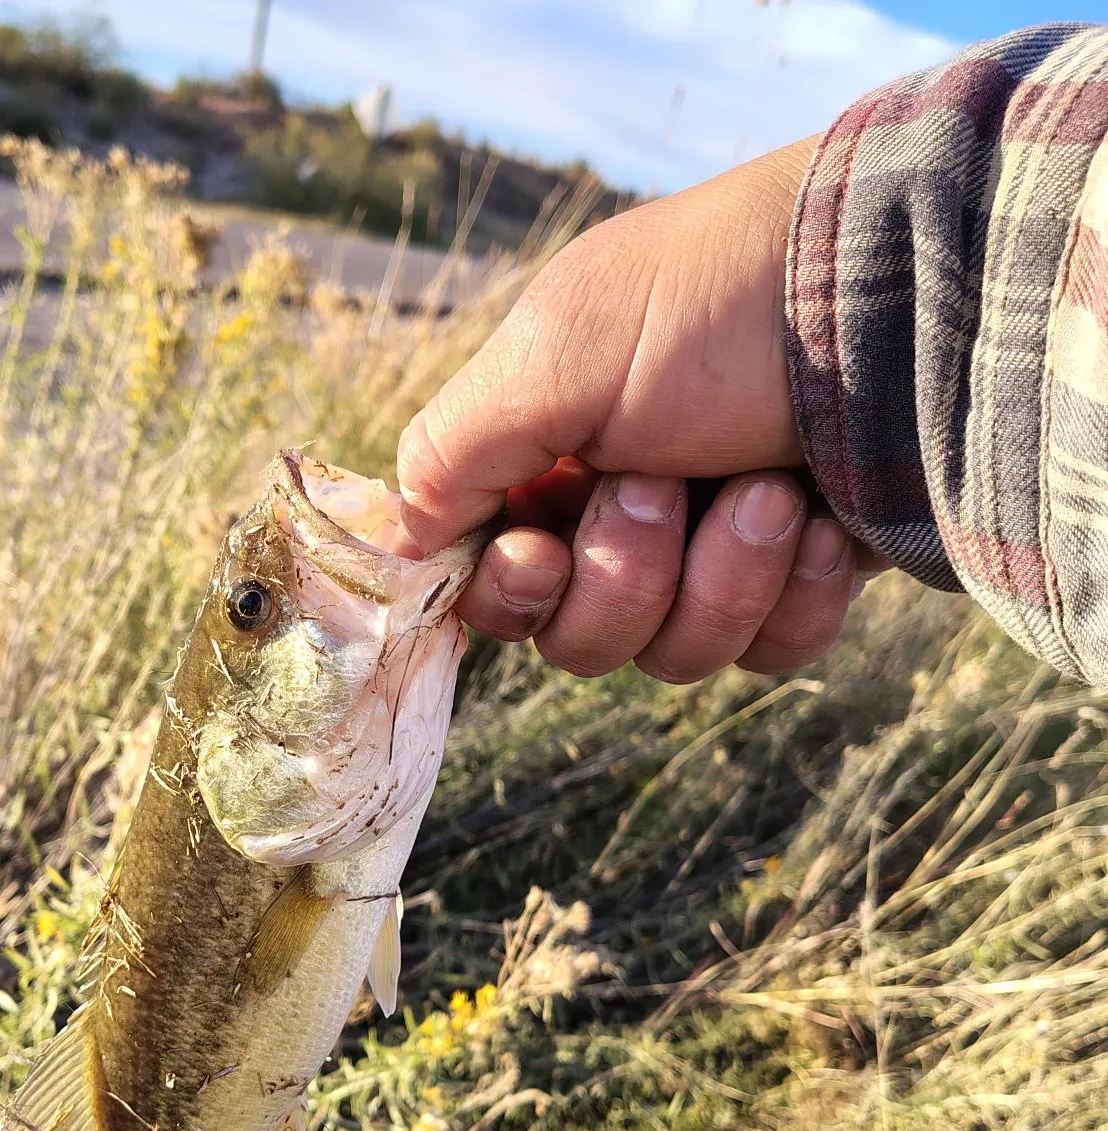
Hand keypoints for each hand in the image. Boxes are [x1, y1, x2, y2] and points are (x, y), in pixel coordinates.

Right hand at [396, 137, 886, 681]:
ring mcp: (710, 557)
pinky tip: (821, 524)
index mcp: (547, 463)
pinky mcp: (796, 584)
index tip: (542, 550)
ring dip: (718, 578)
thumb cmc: (714, 306)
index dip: (511, 593)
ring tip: (769, 490)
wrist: (904, 296)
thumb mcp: (557, 349)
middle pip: (574, 642)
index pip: (489, 583)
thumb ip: (454, 449)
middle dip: (624, 575)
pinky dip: (791, 597)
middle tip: (668, 484)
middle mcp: (617, 519)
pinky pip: (764, 657)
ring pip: (670, 659)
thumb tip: (401, 540)